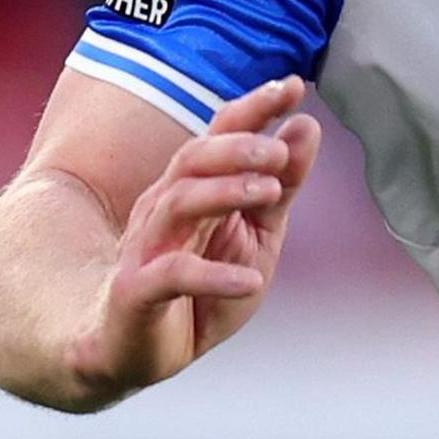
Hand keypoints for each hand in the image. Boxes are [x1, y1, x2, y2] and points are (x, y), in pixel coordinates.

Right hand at [68, 77, 322, 396]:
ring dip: (226, 193)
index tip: (294, 85)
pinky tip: (248, 281)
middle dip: (238, 148)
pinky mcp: (135, 292)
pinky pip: (171, 275)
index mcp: (194, 188)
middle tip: (279, 152)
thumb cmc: (199, 291)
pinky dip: (212, 275)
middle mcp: (165, 208)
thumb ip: (282, 185)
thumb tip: (305, 125)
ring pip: (178, 203)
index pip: (221, 135)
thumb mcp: (256, 235)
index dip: (254, 107)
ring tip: (271, 193)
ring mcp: (146, 248)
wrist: (133, 353)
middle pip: (194, 159)